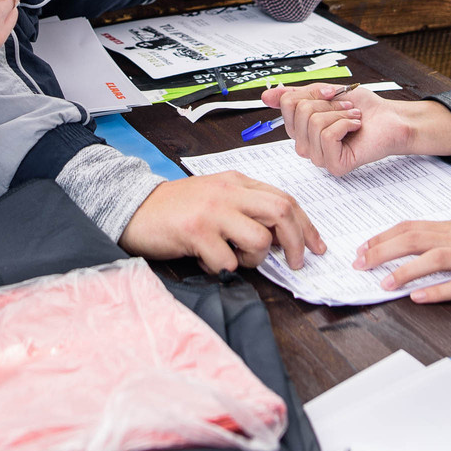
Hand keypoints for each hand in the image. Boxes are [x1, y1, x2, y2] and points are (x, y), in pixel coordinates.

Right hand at [119, 171, 325, 274]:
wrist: (134, 208)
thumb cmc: (177, 208)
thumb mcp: (216, 197)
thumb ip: (246, 208)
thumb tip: (282, 237)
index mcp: (236, 182)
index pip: (285, 199)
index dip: (306, 226)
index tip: (316, 247)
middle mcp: (228, 192)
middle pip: (281, 212)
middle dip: (296, 242)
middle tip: (295, 263)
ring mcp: (212, 211)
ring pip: (259, 239)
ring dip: (254, 258)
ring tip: (234, 258)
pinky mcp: (196, 231)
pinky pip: (227, 261)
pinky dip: (222, 268)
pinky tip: (205, 260)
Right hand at [262, 84, 450, 175]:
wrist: (390, 118)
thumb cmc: (362, 107)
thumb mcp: (324, 93)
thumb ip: (295, 95)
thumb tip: (266, 96)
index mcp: (300, 130)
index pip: (287, 103)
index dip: (312, 92)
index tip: (332, 93)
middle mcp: (305, 146)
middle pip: (300, 111)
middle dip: (328, 103)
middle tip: (347, 108)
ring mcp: (319, 158)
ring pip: (314, 123)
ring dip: (340, 113)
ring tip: (354, 117)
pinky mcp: (334, 165)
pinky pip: (327, 135)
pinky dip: (345, 123)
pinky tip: (356, 127)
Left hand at [357, 211, 450, 302]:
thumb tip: (432, 244)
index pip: (415, 227)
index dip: (386, 236)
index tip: (364, 246)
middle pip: (416, 239)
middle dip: (383, 250)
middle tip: (358, 263)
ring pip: (435, 258)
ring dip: (405, 270)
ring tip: (382, 282)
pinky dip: (440, 290)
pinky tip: (420, 297)